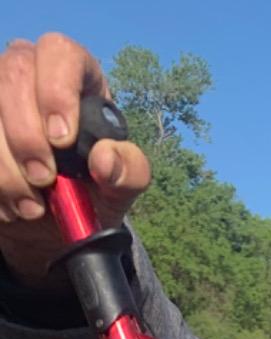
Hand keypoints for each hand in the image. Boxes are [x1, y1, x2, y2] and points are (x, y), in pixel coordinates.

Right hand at [0, 34, 150, 281]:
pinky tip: (10, 205)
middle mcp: (29, 71)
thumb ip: (129, 171)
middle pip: (14, 73)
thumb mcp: (120, 188)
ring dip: (6, 166)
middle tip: (43, 179)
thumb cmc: (90, 193)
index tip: (62, 140)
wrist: (53, 225)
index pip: (60, 52)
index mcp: (76, 76)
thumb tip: (105, 158)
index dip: (56, 91)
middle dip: (27, 136)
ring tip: (31, 207)